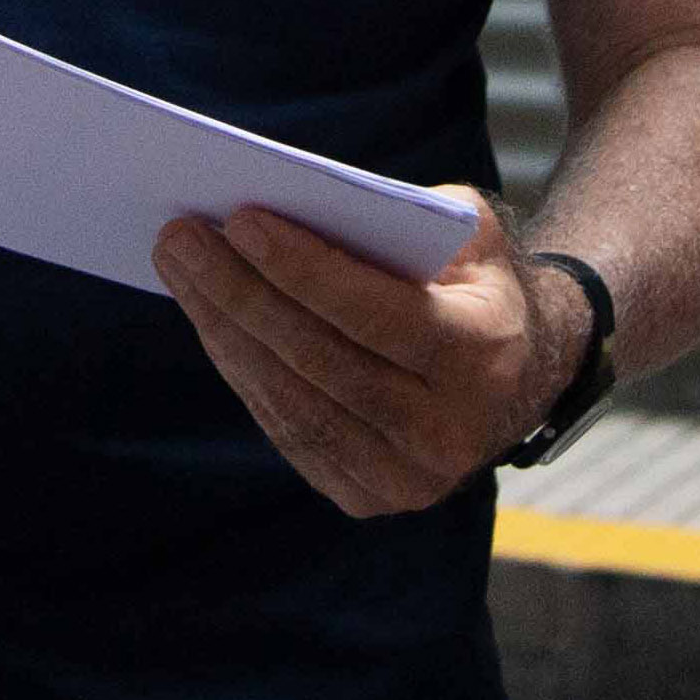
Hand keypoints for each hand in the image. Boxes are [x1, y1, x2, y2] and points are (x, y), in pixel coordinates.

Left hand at [153, 193, 576, 518]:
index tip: (239, 219)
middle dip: (241, 294)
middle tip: (181, 237)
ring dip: (223, 330)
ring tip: (178, 267)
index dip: (304, 269)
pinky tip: (208, 318)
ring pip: (294, 401)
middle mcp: (448, 430)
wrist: (522, 377)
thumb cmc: (476, 284)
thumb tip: (295, 203)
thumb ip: (403, 219)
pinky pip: (289, 430)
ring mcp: (408, 477)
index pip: (378, 315)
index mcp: (482, 357)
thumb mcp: (469, 235)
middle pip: (321, 360)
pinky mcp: (368, 497)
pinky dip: (242, 371)